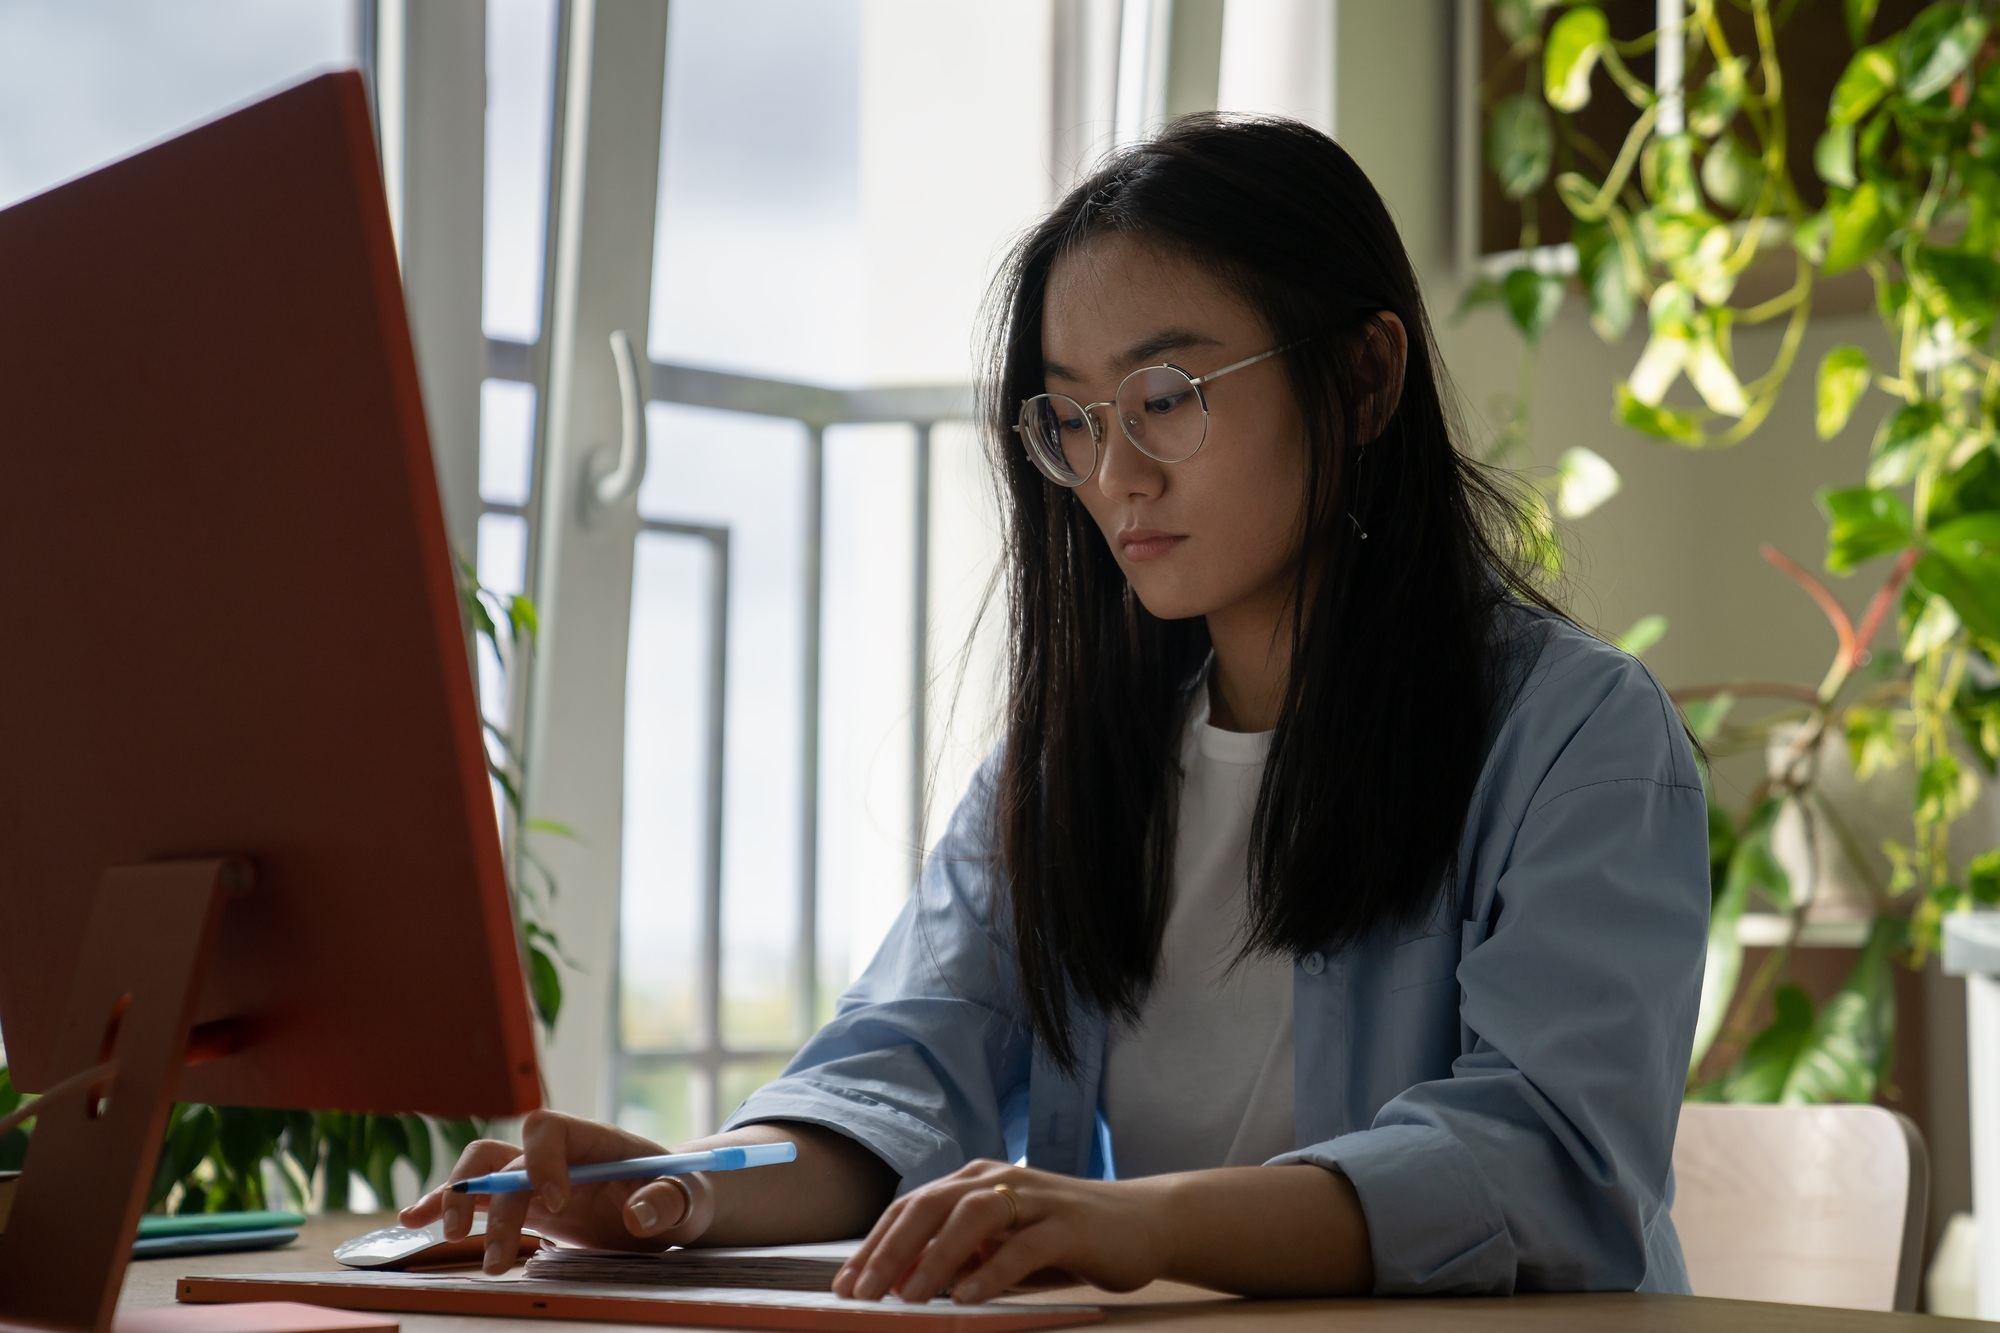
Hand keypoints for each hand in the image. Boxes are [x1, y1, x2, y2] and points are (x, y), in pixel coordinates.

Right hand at [399, 1109, 715, 1273]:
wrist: (672, 1206)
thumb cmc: (682, 1193)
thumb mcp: (689, 1198)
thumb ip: (668, 1201)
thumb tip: (638, 1215)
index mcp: (594, 1140)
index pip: (550, 1128)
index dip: (543, 1160)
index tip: (556, 1200)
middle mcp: (556, 1156)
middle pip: (503, 1154)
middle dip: (487, 1193)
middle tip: (491, 1248)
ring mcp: (536, 1181)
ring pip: (480, 1174)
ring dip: (459, 1203)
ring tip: (453, 1240)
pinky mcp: (527, 1208)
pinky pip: (478, 1202)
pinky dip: (443, 1208)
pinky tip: (413, 1221)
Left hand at [830, 1160, 1170, 1304]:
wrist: (1143, 1222)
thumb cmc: (1063, 1238)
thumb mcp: (1002, 1245)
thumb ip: (959, 1256)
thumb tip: (901, 1282)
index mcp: (976, 1181)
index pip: (912, 1207)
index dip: (875, 1244)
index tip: (844, 1284)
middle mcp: (1000, 1180)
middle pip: (932, 1205)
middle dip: (891, 1249)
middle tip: (861, 1291)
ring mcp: (1036, 1199)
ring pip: (974, 1216)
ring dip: (937, 1257)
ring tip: (910, 1296)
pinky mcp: (1070, 1224)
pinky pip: (1025, 1246)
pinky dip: (993, 1270)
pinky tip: (970, 1297)